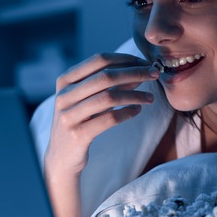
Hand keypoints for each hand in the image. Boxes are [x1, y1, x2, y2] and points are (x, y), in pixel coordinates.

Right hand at [44, 53, 157, 176]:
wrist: (61, 157)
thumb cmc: (80, 122)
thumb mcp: (88, 99)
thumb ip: (109, 85)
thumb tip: (138, 69)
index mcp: (65, 80)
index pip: (99, 60)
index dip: (125, 59)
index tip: (144, 62)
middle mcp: (64, 96)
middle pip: (106, 77)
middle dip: (135, 73)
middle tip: (154, 74)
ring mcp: (69, 115)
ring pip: (109, 97)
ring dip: (135, 95)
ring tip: (150, 97)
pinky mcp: (78, 135)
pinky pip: (109, 119)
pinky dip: (127, 113)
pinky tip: (138, 110)